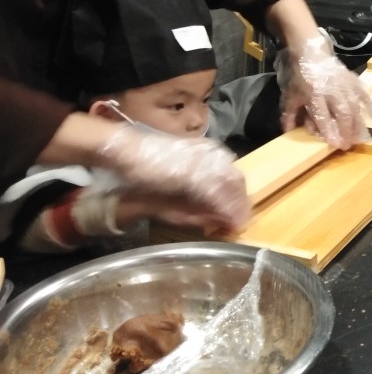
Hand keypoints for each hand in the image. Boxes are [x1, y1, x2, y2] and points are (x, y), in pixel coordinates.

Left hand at [97, 126, 250, 230]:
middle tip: (238, 220)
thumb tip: (217, 221)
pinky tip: (227, 189)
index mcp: (198, 176)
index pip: (226, 197)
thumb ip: (193, 215)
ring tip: (234, 207)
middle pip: (236, 183)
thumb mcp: (165, 206)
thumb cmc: (143, 181)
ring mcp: (209, 150)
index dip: (234, 214)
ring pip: (234, 172)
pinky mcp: (207, 145)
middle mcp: (209, 160)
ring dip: (237, 191)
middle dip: (240, 203)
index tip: (237, 228)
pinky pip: (227, 162)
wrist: (130, 150)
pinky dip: (230, 179)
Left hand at [275, 35, 371, 148]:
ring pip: (355, 105)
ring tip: (359, 138)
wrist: (312, 54)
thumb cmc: (301, 77)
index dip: (329, 129)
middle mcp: (332, 90)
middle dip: (347, 130)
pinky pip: (365, 95)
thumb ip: (290, 114)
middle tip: (349, 145)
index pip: (322, 114)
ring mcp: (345, 85)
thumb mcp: (290, 95)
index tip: (335, 144)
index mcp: (314, 93)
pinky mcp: (354, 81)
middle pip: (343, 111)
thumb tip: (288, 131)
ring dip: (358, 123)